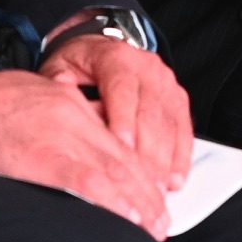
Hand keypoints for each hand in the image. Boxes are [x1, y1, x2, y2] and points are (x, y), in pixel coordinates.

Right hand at [0, 68, 173, 235]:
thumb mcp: (31, 95)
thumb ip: (57, 115)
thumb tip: (72, 139)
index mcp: (70, 104)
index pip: (117, 142)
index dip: (139, 173)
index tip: (152, 195)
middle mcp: (72, 118)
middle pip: (122, 159)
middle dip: (147, 193)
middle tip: (163, 220)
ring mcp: (58, 137)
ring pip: (112, 172)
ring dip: (137, 204)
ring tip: (153, 227)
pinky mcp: (40, 157)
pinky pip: (85, 181)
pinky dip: (111, 201)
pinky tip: (127, 217)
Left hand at [40, 28, 194, 194]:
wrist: (100, 51)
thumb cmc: (79, 65)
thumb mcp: (60, 68)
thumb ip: (59, 86)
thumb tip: (58, 95)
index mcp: (116, 57)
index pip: (122, 90)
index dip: (124, 120)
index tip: (122, 148)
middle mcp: (146, 68)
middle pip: (150, 113)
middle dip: (146, 152)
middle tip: (140, 184)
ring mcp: (165, 83)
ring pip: (169, 124)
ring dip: (164, 160)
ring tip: (156, 190)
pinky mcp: (177, 98)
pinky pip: (183, 129)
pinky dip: (180, 157)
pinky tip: (175, 179)